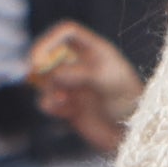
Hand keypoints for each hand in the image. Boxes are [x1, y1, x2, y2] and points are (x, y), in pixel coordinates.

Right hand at [24, 20, 143, 151]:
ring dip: (46, 89)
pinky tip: (65, 113)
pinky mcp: (70, 106)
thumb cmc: (129, 101)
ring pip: (45, 80)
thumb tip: (52, 73)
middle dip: (41, 66)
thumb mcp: (107, 81)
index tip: (38, 59)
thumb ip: (79, 73)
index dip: (49, 40)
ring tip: (61, 101)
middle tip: (34, 77)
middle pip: (50, 54)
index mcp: (95, 51)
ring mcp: (75, 86)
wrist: (133, 133)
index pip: (67, 33)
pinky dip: (49, 105)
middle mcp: (83, 65)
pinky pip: (48, 101)